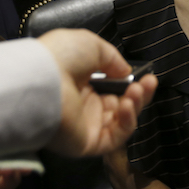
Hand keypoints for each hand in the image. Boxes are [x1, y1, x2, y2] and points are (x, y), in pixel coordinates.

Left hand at [38, 29, 157, 157]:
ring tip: (137, 90)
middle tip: (149, 82)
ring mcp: (86, 126)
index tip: (145, 76)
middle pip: (121, 105)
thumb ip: (113, 58)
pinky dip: (127, 122)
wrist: (40, 80)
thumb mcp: (91, 45)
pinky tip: (128, 105)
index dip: (131, 83)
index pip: (113, 88)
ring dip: (135, 105)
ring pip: (122, 121)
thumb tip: (125, 71)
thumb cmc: (61, 57)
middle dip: (138, 93)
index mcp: (81, 83)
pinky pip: (115, 136)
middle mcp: (84, 106)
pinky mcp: (88, 143)